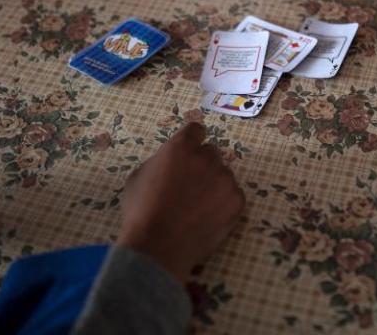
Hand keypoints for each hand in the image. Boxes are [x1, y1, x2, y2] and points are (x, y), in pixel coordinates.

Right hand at [116, 123, 244, 283]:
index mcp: (181, 147)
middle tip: (191, 186)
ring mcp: (225, 179)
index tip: (189, 153)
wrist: (157, 247)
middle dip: (202, 165)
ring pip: (223, 175)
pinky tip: (208, 217)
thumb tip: (171, 161)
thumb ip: (160, 161)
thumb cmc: (141, 212)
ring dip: (214, 185)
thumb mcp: (139, 177)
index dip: (192, 141)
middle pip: (211, 152)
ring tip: (198, 207)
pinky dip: (224, 203)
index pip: (196, 130)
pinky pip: (233, 195)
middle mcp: (207, 158)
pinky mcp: (237, 200)